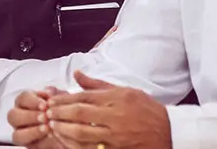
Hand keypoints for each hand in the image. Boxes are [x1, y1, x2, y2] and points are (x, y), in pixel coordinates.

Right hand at [10, 88, 69, 148]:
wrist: (69, 126)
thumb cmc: (61, 110)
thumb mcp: (61, 99)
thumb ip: (55, 93)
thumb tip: (50, 90)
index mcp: (26, 102)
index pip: (22, 98)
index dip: (32, 101)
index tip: (45, 104)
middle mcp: (19, 117)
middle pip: (13, 116)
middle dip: (30, 116)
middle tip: (44, 117)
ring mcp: (21, 132)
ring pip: (16, 134)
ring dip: (32, 131)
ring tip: (47, 128)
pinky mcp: (28, 144)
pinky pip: (27, 144)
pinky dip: (38, 140)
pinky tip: (50, 136)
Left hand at [37, 72, 170, 148]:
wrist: (169, 132)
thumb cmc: (147, 110)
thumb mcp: (127, 91)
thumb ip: (99, 84)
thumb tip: (77, 74)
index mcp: (118, 98)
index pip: (85, 96)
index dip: (65, 99)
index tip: (52, 101)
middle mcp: (116, 115)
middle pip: (80, 113)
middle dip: (59, 113)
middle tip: (47, 113)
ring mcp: (115, 135)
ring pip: (81, 133)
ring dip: (63, 130)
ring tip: (53, 126)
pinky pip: (89, 148)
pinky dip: (74, 145)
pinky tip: (65, 141)